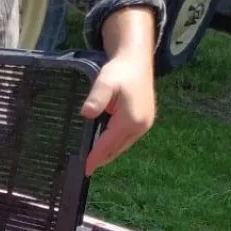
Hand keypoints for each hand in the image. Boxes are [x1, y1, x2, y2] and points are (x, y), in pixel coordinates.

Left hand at [83, 7, 157, 174]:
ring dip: (108, 153)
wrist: (136, 60)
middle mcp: (141, 126)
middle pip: (116, 149)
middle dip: (101, 159)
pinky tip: (104, 146)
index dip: (95, 157)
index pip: (108, 144)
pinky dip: (115, 144)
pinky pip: (127, 138)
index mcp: (131, 120)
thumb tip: (86, 113)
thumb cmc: (119, 71)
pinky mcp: (145, 121)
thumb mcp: (104, 83)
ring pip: (123, 145)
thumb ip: (96, 99)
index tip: (85, 170)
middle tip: (86, 169)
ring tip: (93, 161)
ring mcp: (145, 124)